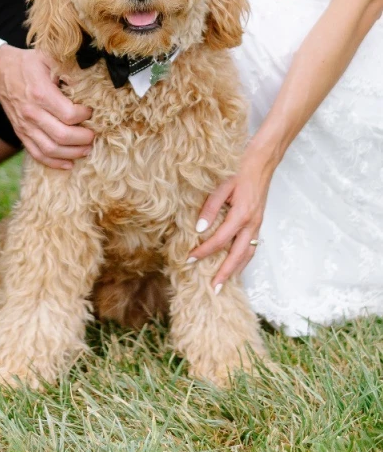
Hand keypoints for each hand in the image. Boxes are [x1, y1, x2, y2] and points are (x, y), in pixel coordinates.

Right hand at [0, 45, 93, 168]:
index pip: (69, 115)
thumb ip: (69, 70)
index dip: (85, 116)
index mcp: (41, 93)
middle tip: (94, 135)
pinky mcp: (21, 133)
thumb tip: (88, 84)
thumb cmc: (28, 64)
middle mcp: (32, 113)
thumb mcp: (49, 58)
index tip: (91, 112)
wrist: (0, 71)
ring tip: (86, 150)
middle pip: (62, 136)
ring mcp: (25, 126)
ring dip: (72, 153)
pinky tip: (68, 163)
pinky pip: (36, 154)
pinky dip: (53, 163)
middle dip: (83, 139)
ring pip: (50, 149)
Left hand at [188, 148, 276, 290]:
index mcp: (242, 215)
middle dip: (225, 273)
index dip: (204, 251)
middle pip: (238, 256)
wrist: (262, 162)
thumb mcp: (221, 185)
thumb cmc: (239, 170)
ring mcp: (257, 225)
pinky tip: (234, 266)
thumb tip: (199, 229)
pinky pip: (251, 247)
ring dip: (235, 271)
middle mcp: (252, 224)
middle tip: (212, 289)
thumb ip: (210, 207)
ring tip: (223, 284)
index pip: (220, 240)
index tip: (189, 259)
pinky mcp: (258, 223)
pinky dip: (242, 260)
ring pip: (248, 255)